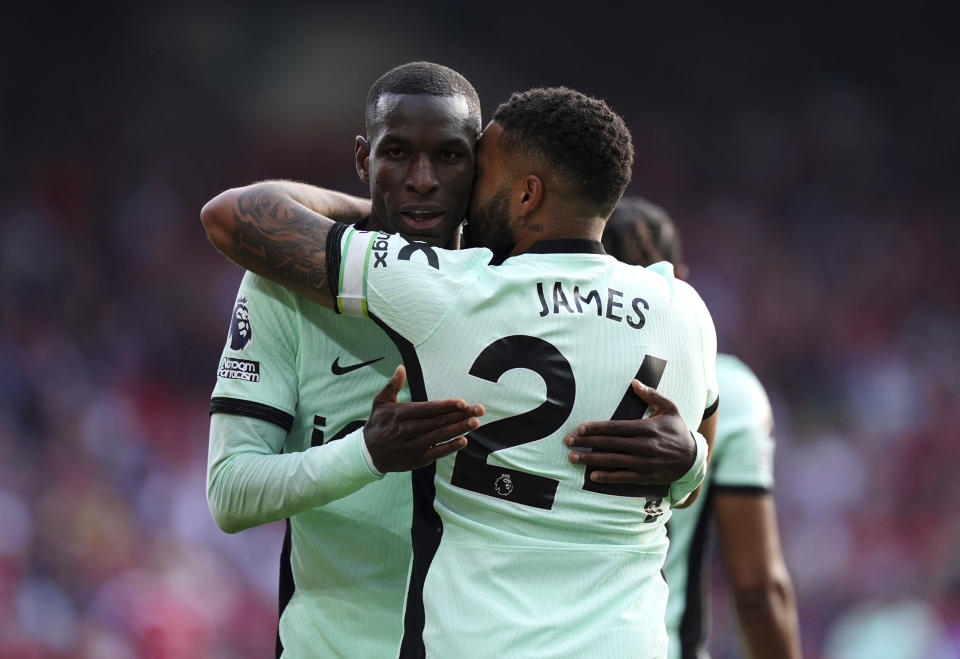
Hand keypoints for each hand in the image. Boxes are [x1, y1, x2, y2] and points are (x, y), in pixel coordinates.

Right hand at [365, 365, 483, 471]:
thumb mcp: (380, 402)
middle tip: (479, 410)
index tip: (463, 402)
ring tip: (475, 423)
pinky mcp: (416, 459)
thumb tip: (401, 367)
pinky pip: (436, 453)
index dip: (446, 406)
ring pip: (439, 436)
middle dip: (461, 415)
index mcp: (401, 414)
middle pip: (438, 421)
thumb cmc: (377, 424)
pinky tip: (463, 441)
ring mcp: (413, 446)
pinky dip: (449, 447)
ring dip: (459, 429)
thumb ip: (392, 385)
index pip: (429, 409)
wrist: (367, 454)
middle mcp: (408, 430)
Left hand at [565, 380, 694, 483]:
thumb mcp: (670, 408)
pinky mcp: (646, 476)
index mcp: (647, 428)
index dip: (596, 428)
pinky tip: (592, 476)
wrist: (694, 459)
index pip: (615, 427)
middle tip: (568, 442)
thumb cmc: (678, 430)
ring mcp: (644, 463)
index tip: (579, 428)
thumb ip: (652, 395)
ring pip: (612, 461)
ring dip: (591, 459)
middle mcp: (643, 446)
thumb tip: (634, 382)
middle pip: (609, 444)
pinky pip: (623, 477)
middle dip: (586, 443)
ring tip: (573, 458)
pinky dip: (607, 477)